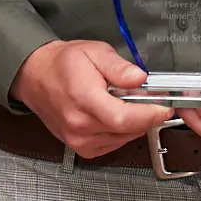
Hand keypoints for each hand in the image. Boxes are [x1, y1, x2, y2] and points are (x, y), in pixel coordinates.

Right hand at [9, 40, 171, 157]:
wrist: (36, 77)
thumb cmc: (63, 64)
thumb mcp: (94, 52)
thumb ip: (119, 67)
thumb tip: (140, 78)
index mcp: (84, 99)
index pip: (124, 118)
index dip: (150, 115)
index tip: (164, 107)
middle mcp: (80, 125)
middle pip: (127, 130)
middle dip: (145, 115)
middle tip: (147, 97)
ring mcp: (79, 140)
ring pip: (123, 139)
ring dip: (133, 123)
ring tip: (124, 102)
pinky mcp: (81, 148)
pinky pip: (113, 144)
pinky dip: (122, 132)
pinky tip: (115, 115)